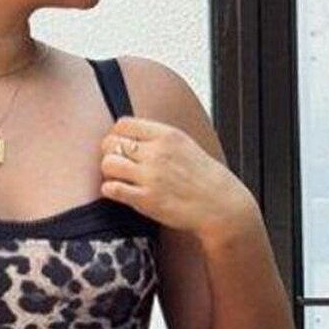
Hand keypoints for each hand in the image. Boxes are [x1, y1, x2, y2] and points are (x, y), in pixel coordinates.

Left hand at [99, 116, 253, 239]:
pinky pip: (112, 189)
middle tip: (118, 163)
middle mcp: (157, 153)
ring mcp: (151, 177)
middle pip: (110, 143)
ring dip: (109, 172)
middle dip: (109, 152)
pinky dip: (110, 190)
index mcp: (167, 135)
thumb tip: (129, 133)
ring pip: (108, 164)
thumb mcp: (185, 144)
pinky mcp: (146, 200)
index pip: (123, 124)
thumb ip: (158, 137)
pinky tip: (120, 191)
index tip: (120, 144)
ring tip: (119, 178)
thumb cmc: (203, 177)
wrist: (221, 205)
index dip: (116, 134)